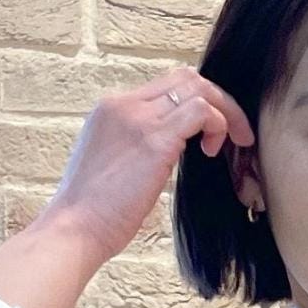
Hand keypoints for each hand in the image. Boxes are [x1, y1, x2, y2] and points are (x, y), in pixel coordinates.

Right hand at [47, 67, 255, 270]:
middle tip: (233, 134)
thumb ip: (135, 148)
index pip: (164, 86)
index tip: (208, 135)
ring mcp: (137, 118)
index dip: (196, 103)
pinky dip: (218, 125)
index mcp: (110, 109)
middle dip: (217, 100)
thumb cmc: (92, 214)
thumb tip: (167, 153)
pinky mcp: (154, 139)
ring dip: (224, 112)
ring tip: (232, 144)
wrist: (73, 229)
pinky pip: (201, 111)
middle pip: (184, 78)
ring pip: (196, 87)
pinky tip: (211, 152)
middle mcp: (122, 104)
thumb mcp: (111, 166)